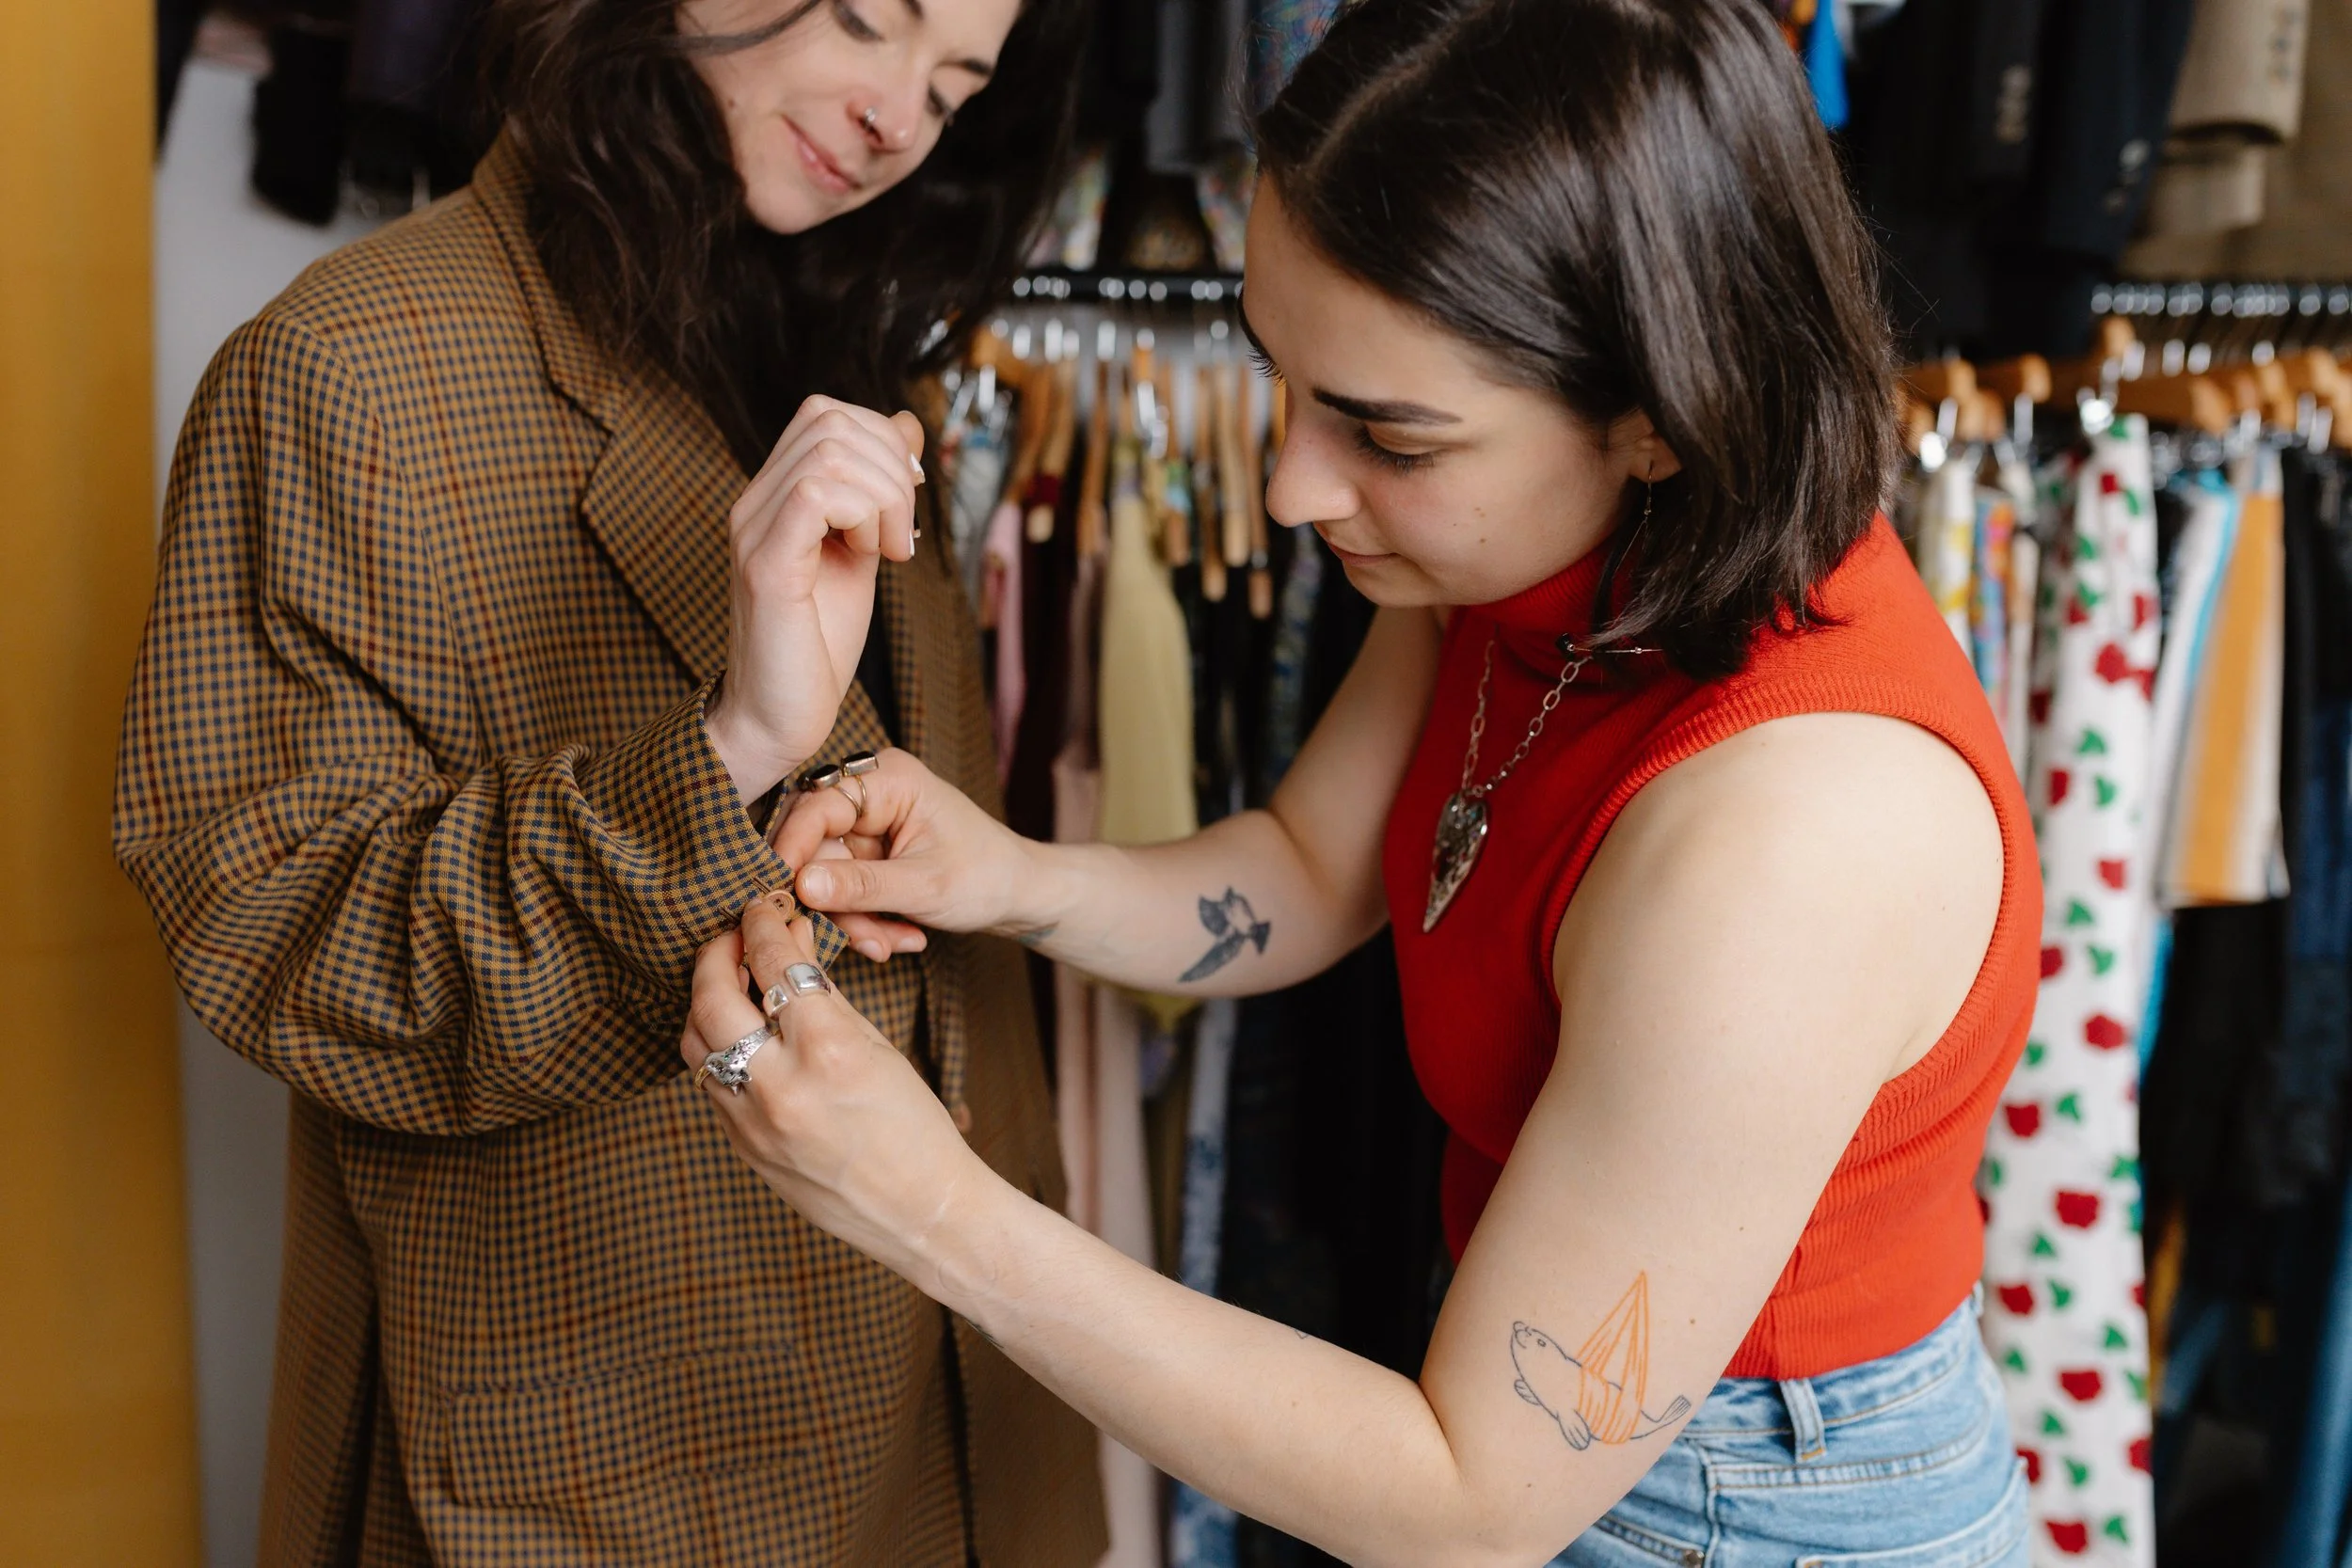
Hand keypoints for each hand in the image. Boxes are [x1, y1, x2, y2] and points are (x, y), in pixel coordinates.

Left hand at [681, 893, 991, 1284]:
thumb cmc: (915, 1127)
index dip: (762, 921)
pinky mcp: (742, 1149)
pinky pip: (710, 1083)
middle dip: (717, 953)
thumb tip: (788, 947)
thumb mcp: (876, 1048)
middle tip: (732, 935)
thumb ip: (822, 998)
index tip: (762, 904)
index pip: (774, 962)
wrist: (922, 1211)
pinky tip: (738, 1033)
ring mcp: (752, 1123)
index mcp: (828, 1049)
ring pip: (695, 1042)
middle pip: (711, 997)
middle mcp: (780, 1085)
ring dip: (705, 1002)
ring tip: (729, 981)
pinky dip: (715, 1047)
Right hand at [704, 397, 926, 802]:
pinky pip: (816, 496)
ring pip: (829, 451)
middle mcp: (755, 502)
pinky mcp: (765, 565)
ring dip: (884, 496)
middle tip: (902, 534)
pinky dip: (865, 516)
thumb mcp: (863, 549)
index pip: (825, 412)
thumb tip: (908, 426)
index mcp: (775, 495)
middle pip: (829, 419)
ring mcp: (754, 529)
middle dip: (891, 466)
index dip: (882, 438)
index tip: (907, 499)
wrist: (778, 717)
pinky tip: (874, 557)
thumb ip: (880, 493)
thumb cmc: (817, 643)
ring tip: (889, 551)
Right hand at [769, 748, 1045, 961]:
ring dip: (855, 919)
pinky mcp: (869, 851)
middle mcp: (872, 792)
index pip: (817, 807)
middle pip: (816, 845)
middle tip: (867, 941)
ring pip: (826, 874)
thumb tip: (800, 886)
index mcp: (889, 779)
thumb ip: (861, 886)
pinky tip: (900, 937)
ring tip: (891, 945)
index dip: (793, 851)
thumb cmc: (987, 877)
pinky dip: (865, 918)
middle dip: (837, 901)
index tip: (779, 895)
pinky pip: (843, 887)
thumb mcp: (925, 887)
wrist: (1019, 894)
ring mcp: (869, 823)